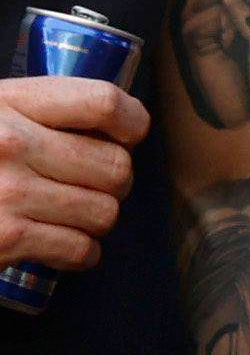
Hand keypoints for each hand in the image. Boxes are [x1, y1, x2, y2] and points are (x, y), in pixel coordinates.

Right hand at [0, 64, 139, 280]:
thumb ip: (30, 111)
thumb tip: (112, 120)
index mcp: (5, 101)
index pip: (101, 101)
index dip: (132, 121)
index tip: (128, 134)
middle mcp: (10, 142)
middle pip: (115, 166)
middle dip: (113, 181)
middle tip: (92, 186)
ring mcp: (8, 191)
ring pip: (104, 211)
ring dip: (96, 219)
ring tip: (72, 216)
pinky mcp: (7, 236)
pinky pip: (80, 248)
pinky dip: (80, 253)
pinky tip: (62, 245)